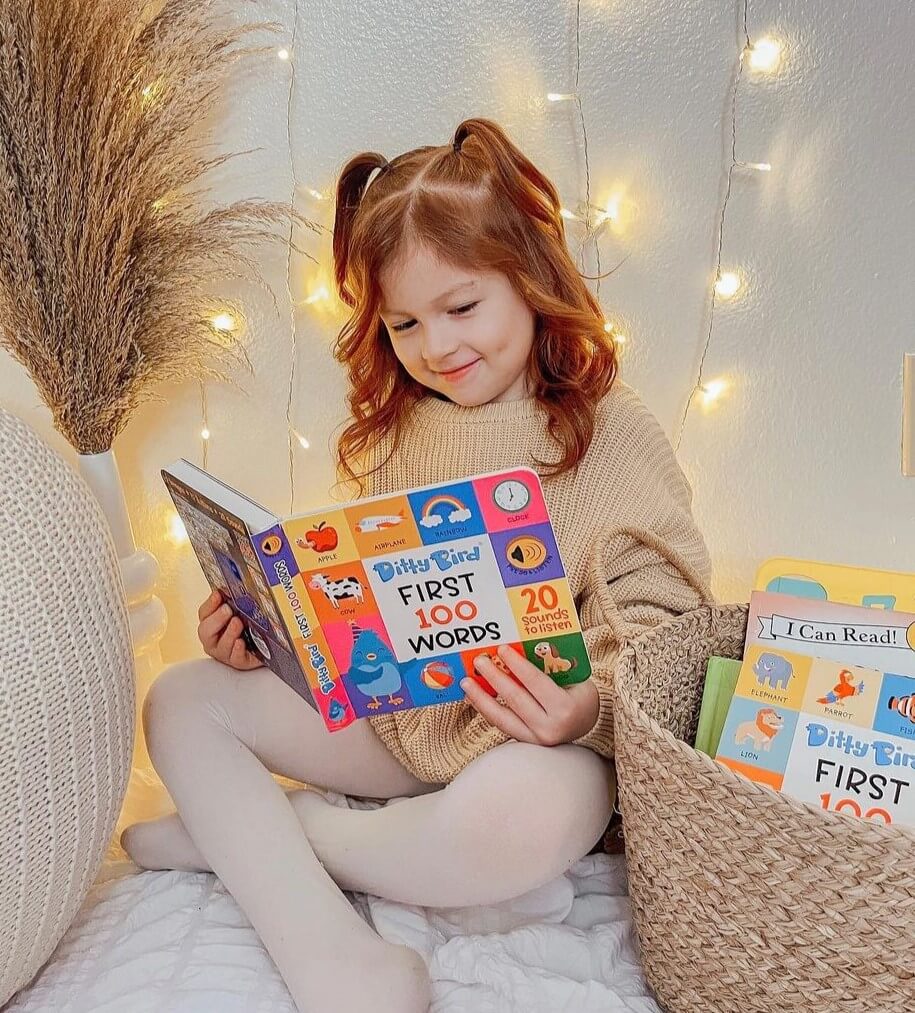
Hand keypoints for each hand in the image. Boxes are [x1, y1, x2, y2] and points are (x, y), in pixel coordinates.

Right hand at [197, 590, 263, 670]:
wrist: (265, 647)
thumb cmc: (248, 627)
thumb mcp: (241, 611)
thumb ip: (234, 602)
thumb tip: (234, 587)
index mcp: (211, 624)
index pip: (204, 613)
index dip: (210, 604)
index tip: (218, 594)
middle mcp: (214, 640)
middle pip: (206, 631)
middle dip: (216, 619)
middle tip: (227, 610)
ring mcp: (225, 652)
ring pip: (221, 646)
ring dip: (229, 633)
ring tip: (237, 622)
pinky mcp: (239, 662)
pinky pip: (235, 658)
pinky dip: (237, 650)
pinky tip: (240, 642)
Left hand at [461, 644, 598, 745]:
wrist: (587, 724)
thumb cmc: (579, 695)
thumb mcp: (573, 678)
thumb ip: (550, 667)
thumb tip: (519, 649)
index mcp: (565, 708)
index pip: (535, 682)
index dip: (517, 665)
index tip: (502, 649)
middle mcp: (550, 728)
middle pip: (515, 699)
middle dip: (494, 677)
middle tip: (479, 661)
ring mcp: (536, 740)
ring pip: (502, 718)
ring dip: (481, 698)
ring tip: (467, 682)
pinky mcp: (525, 744)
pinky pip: (502, 725)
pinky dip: (486, 710)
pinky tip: (474, 697)